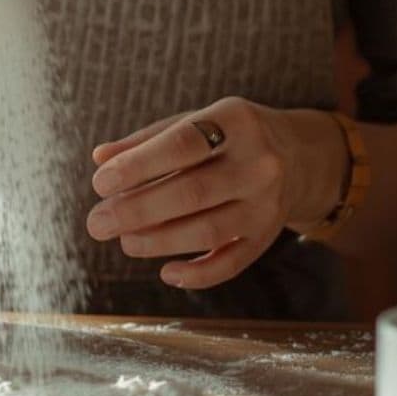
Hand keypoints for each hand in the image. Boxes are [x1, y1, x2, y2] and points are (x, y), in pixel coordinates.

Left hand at [86, 99, 348, 290]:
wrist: (298, 155)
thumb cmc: (228, 136)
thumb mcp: (194, 122)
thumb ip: (147, 140)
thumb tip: (100, 158)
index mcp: (235, 121)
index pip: (183, 143)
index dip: (139, 164)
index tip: (100, 182)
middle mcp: (258, 162)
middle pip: (193, 192)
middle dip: (138, 210)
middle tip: (97, 223)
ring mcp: (267, 203)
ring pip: (209, 230)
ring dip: (159, 241)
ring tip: (124, 241)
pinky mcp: (268, 236)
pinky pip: (232, 263)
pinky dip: (198, 274)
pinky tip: (167, 272)